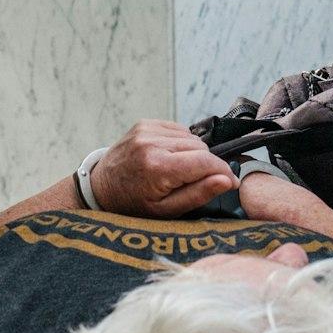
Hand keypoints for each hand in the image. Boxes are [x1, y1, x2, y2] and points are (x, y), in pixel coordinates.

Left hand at [89, 120, 237, 216]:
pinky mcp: (146, 123)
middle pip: (201, 148)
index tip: (231, 181)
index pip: (206, 162)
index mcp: (158, 167)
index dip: (223, 171)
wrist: (101, 187)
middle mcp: (152, 143)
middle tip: (194, 182)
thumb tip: (226, 180)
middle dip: (206, 165)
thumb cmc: (133, 204)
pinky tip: (170, 157)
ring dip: (193, 154)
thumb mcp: (167, 210)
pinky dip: (181, 143)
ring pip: (192, 137)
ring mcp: (147, 130)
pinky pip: (178, 130)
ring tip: (178, 171)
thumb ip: (199, 194)